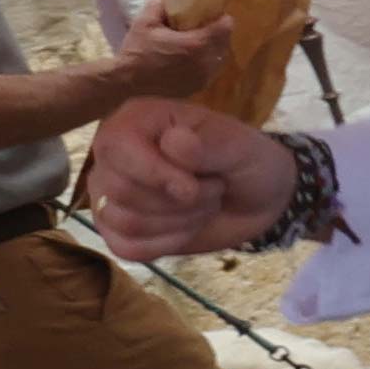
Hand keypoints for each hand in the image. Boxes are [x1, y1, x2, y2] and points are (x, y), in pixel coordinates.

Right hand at [86, 98, 295, 262]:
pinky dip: (167, 243)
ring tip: (204, 204)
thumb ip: (208, 145)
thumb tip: (173, 141)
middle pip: (120, 190)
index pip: (117, 146)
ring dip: (178, 222)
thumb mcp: (241, 147)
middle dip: (180, 201)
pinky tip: (188, 228)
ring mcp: (110, 193)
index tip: (192, 187)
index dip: (153, 173)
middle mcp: (113, 154)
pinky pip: (126, 247)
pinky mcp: (118, 230)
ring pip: (124, 221)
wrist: (259, 200)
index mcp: (136, 120)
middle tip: (212, 189)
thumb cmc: (246, 162)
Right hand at [107, 4, 231, 104]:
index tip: (213, 15)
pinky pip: (211, 71)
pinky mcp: (198, 87)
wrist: (127, 81)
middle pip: (225, 43)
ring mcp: (204, 77)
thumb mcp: (145, 22)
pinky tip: (192, 59)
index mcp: (197, 44)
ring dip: (213, 49)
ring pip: (220, 58)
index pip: (226, 27)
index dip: (221, 18)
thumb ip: (160, 6)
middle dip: (218, 33)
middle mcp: (206, 62)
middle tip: (205, 27)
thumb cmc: (137, 50)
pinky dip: (206, 63)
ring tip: (199, 43)